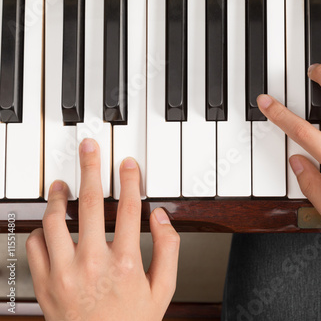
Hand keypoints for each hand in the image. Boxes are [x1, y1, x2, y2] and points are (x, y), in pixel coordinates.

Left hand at [26, 139, 179, 320]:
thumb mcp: (164, 289)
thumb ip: (168, 248)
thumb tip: (160, 217)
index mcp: (126, 263)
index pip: (130, 208)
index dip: (129, 180)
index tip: (127, 164)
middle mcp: (93, 263)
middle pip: (91, 204)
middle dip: (91, 169)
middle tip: (88, 149)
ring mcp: (66, 272)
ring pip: (55, 221)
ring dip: (57, 197)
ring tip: (61, 184)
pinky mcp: (45, 283)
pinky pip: (34, 247)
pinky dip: (39, 230)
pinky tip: (47, 224)